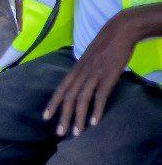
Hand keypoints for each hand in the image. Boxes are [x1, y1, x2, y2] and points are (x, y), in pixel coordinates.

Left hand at [43, 10, 142, 135]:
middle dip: (63, 116)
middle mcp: (82, 72)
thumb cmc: (105, 46)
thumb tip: (78, 83)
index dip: (52, 103)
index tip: (45, 117)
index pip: (60, 88)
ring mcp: (94, 74)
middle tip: (60, 133)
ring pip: (82, 99)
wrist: (119, 32)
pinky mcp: (108, 76)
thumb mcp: (88, 58)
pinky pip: (100, 95)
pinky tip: (94, 122)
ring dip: (78, 117)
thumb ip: (83, 71)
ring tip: (77, 132)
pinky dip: (96, 109)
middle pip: (69, 97)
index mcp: (76, 69)